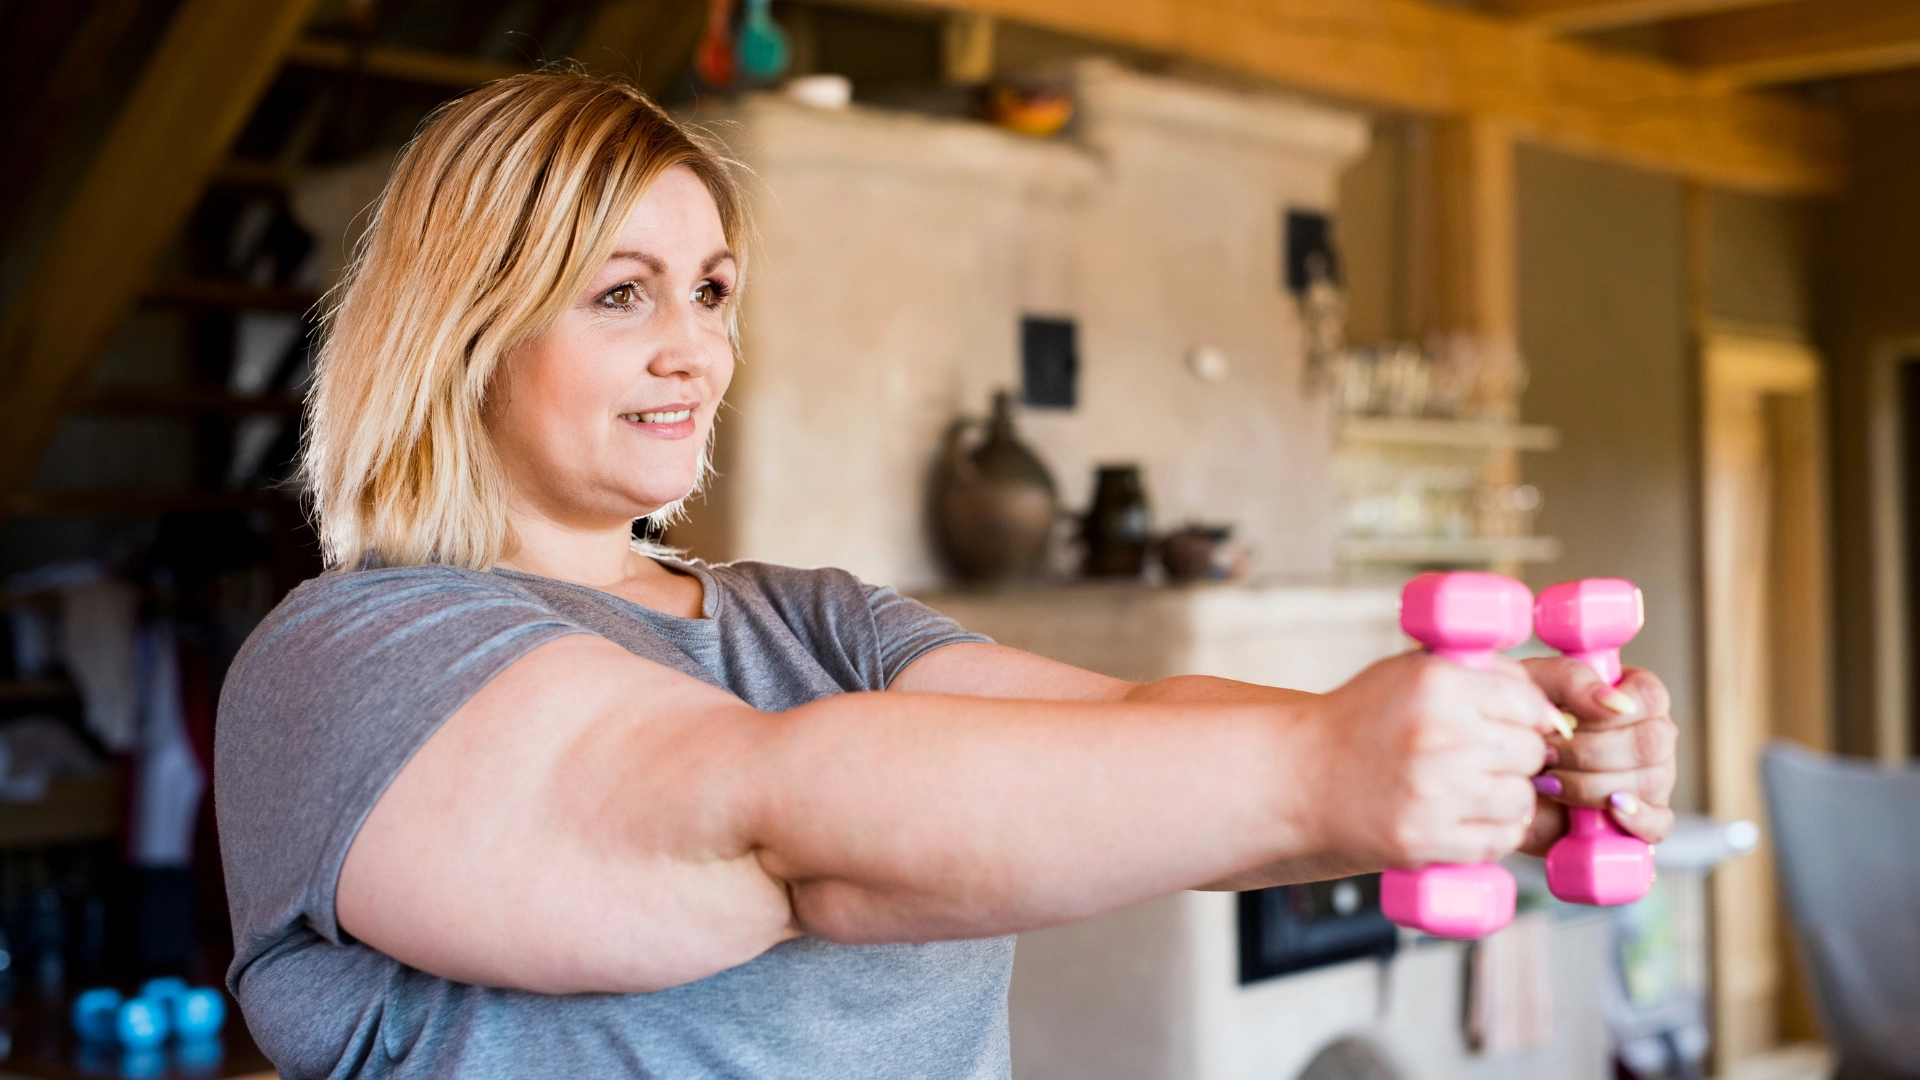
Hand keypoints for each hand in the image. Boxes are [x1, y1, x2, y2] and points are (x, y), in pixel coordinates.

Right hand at [1307, 651, 1558, 870]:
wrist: (1303, 776)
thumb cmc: (1363, 720)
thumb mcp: (1415, 672)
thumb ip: (1485, 675)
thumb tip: (1555, 713)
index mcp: (1437, 684)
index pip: (1530, 705)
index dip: (1525, 717)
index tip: (1508, 725)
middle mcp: (1438, 736)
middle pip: (1532, 753)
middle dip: (1515, 756)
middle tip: (1482, 757)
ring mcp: (1432, 793)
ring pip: (1521, 799)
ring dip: (1505, 796)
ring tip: (1469, 787)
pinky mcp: (1424, 840)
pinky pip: (1499, 839)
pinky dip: (1491, 830)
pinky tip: (1462, 813)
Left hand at [1517, 658, 1677, 854]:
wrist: (1503, 774)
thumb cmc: (1526, 722)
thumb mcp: (1536, 686)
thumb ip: (1571, 679)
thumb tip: (1611, 701)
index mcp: (1634, 697)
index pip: (1650, 697)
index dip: (1612, 709)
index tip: (1571, 719)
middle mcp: (1652, 735)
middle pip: (1651, 742)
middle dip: (1589, 751)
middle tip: (1547, 753)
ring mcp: (1654, 778)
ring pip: (1649, 782)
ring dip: (1591, 784)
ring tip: (1550, 781)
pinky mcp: (1646, 818)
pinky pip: (1659, 823)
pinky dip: (1635, 819)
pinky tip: (1608, 810)